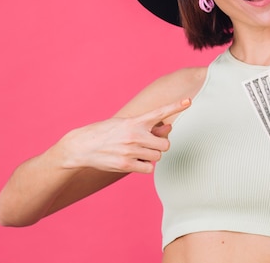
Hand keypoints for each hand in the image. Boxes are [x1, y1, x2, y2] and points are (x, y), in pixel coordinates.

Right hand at [60, 98, 190, 173]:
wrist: (81, 146)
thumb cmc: (106, 133)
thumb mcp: (126, 124)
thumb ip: (149, 127)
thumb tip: (169, 127)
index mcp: (135, 121)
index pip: (160, 112)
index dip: (176, 106)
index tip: (189, 101)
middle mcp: (135, 134)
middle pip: (165, 144)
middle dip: (160, 146)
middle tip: (147, 145)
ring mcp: (130, 150)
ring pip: (157, 156)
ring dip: (150, 156)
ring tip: (135, 152)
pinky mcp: (125, 164)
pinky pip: (148, 168)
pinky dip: (144, 167)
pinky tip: (132, 161)